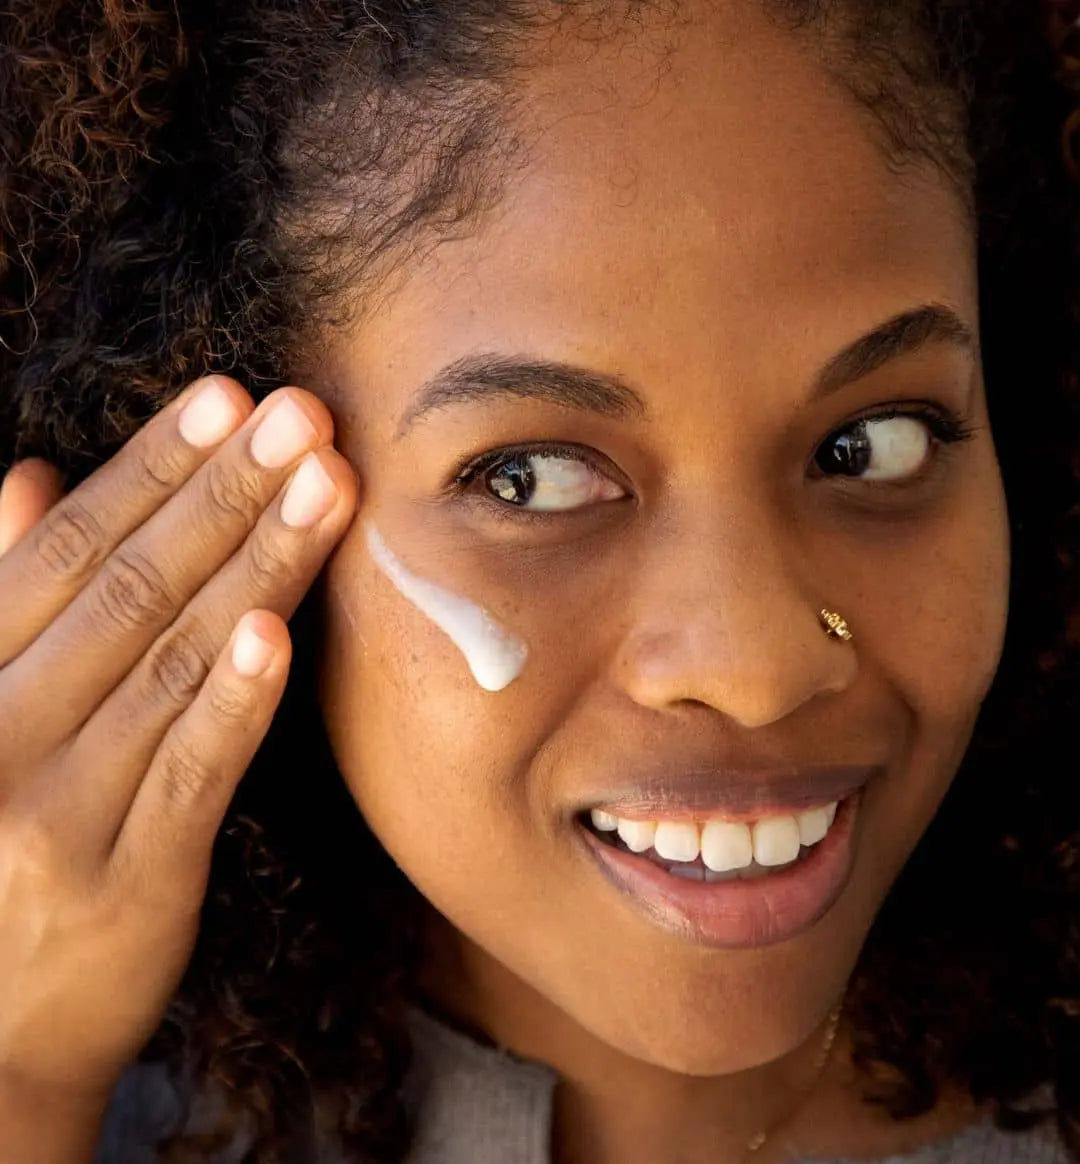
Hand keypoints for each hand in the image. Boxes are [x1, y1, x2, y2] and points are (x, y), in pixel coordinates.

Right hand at [0, 377, 356, 1104]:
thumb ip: (0, 599)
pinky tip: (274, 629)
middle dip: (225, 492)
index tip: (226, 399)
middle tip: (302, 414)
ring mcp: (59, 811)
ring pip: (173, 662)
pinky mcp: (128, 881)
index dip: (151, 467)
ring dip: (257, 565)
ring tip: (326, 484)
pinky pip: (189, 775)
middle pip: (130, 588)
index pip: (66, 550)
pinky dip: (232, 699)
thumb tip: (22, 478)